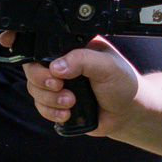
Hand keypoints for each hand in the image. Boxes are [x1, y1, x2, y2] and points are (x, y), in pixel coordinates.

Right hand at [25, 36, 139, 134]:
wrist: (128, 114)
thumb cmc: (123, 85)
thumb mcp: (107, 66)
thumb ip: (83, 60)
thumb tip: (56, 67)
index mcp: (73, 48)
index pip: (44, 47)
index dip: (38, 60)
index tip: (48, 71)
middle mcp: (63, 64)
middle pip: (33, 70)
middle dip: (43, 83)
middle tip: (61, 88)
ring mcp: (59, 84)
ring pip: (35, 90)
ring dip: (50, 100)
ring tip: (71, 102)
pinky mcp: (58, 103)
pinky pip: (41, 107)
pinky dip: (51, 112)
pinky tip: (67, 113)